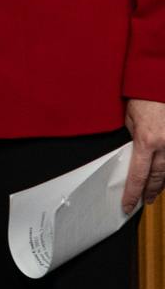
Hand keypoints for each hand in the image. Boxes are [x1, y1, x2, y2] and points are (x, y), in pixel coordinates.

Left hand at [125, 98, 164, 215]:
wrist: (159, 83)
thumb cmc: (143, 97)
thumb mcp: (129, 119)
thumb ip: (133, 139)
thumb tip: (134, 153)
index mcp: (146, 141)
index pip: (138, 176)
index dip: (132, 193)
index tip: (127, 205)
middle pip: (158, 177)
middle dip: (151, 192)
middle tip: (145, 202)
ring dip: (162, 183)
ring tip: (155, 192)